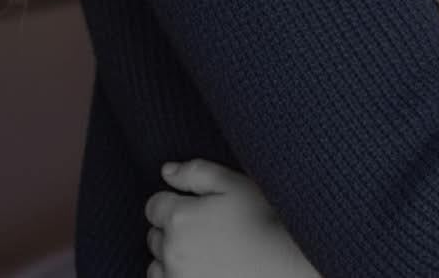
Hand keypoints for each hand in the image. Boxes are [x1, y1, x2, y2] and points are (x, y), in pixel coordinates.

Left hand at [145, 158, 317, 277]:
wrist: (284, 264)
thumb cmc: (263, 220)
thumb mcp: (235, 184)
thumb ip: (196, 172)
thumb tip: (166, 171)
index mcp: (180, 218)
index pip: (154, 206)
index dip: (173, 201)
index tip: (196, 206)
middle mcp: (171, 252)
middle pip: (155, 236)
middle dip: (174, 229)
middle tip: (207, 228)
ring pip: (157, 264)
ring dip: (172, 256)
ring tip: (206, 251)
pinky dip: (176, 276)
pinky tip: (203, 268)